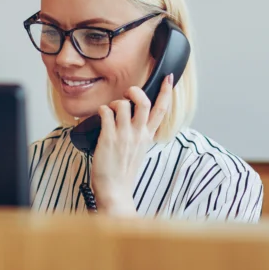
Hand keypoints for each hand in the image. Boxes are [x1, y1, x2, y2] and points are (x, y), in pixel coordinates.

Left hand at [90, 73, 174, 216]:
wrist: (115, 191)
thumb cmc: (124, 172)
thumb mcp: (139, 150)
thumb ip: (140, 134)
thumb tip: (133, 118)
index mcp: (147, 137)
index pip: (161, 110)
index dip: (166, 92)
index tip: (168, 78)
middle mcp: (138, 134)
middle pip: (144, 103)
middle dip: (136, 91)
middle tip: (128, 92)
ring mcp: (124, 136)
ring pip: (123, 105)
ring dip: (115, 103)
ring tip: (110, 111)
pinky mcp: (108, 138)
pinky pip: (106, 113)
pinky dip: (102, 110)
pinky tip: (100, 116)